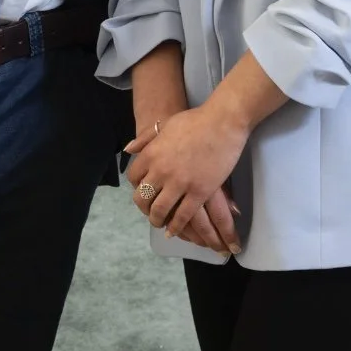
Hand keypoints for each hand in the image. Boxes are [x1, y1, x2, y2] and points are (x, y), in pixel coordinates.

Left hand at [125, 104, 249, 247]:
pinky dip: (176, 226)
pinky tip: (174, 230)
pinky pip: (183, 216)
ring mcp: (179, 183)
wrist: (222, 122)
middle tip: (150, 211)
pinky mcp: (199, 193)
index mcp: (151, 153)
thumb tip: (129, 149)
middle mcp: (161, 171)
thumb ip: (145, 139)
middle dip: (144, 208)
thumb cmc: (194, 120)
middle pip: (143, 198)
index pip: (133, 178)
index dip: (136, 186)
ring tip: (161, 223)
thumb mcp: (165, 125)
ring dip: (158, 220)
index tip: (143, 190)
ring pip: (160, 211)